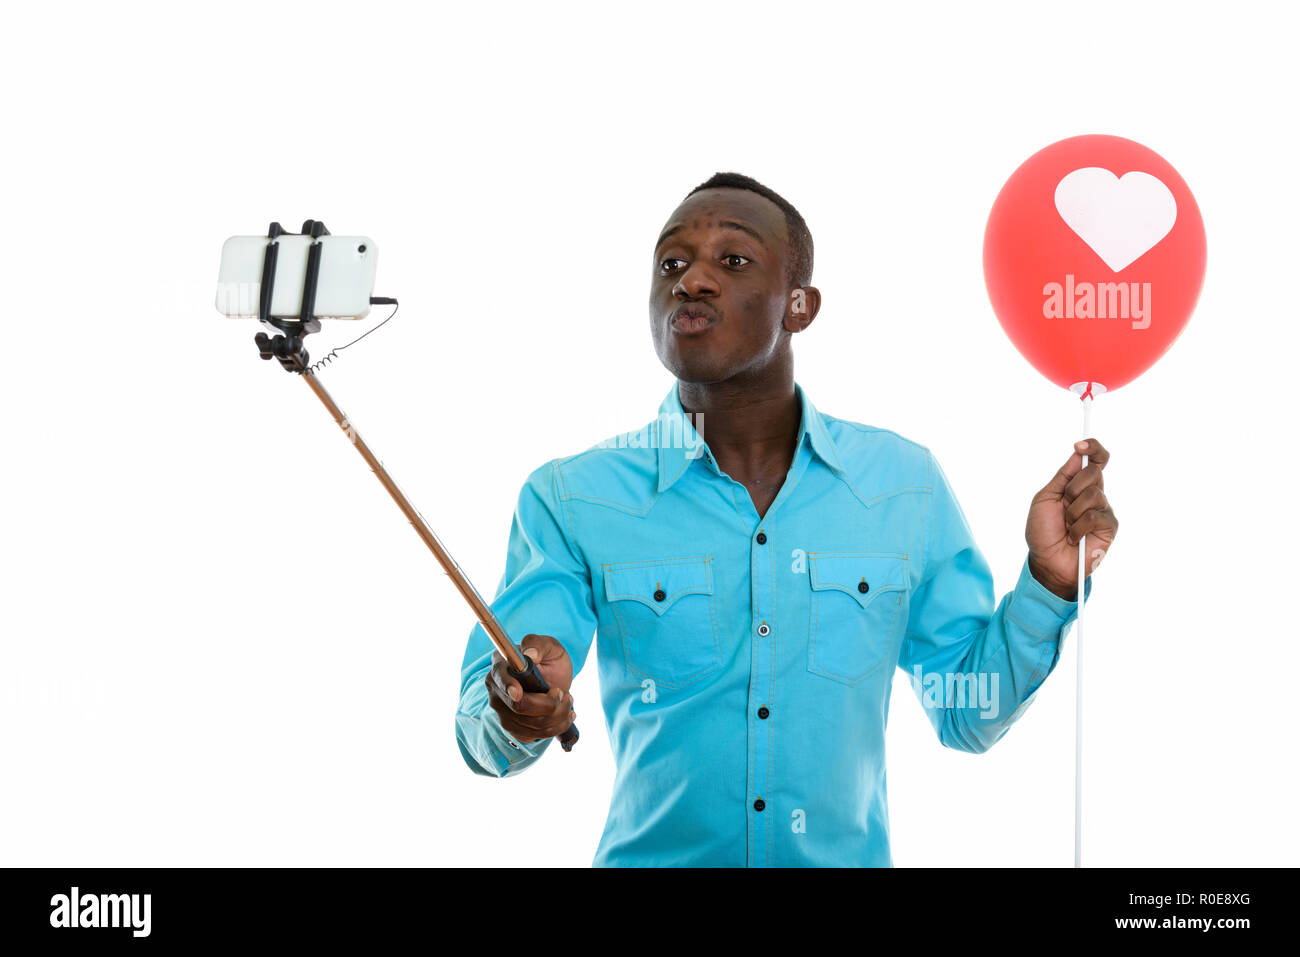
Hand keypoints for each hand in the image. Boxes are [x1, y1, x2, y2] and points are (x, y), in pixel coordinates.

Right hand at [484, 634, 575, 742]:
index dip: (507, 687)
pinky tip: (564, 715)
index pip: (498, 678)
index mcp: (500, 665)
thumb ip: (538, 644)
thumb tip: (530, 654)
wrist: (554, 679)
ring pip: (531, 724)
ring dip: (558, 715)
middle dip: (548, 704)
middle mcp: (497, 690)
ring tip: (568, 701)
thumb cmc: (549, 659)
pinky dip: (556, 727)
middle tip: (564, 694)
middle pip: (518, 707)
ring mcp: (503, 712)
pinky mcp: (515, 728)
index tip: (519, 693)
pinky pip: (535, 735)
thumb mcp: (549, 646)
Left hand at [1025, 438, 1118, 600]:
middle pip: (1094, 472)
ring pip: (1094, 494)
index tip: (1079, 445)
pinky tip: (1074, 537)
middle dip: (1073, 487)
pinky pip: (1095, 516)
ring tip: (1067, 526)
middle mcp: (1094, 494)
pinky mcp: (1110, 527)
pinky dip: (1078, 527)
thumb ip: (1062, 477)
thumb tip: (1078, 454)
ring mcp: (1104, 510)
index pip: (1095, 460)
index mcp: (1078, 485)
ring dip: (1073, 512)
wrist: (1047, 560)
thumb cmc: (1043, 531)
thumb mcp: (1045, 499)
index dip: (1092, 448)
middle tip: (1064, 505)